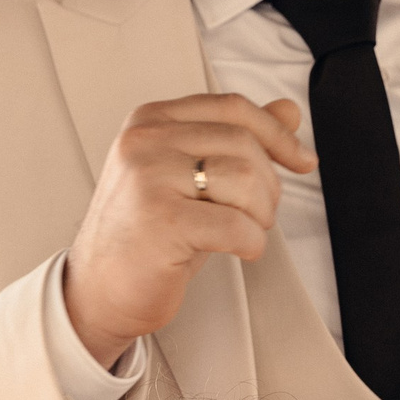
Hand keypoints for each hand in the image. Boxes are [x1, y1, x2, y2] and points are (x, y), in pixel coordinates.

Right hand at [62, 92, 316, 365]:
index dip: (277, 135)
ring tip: (246, 232)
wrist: (98, 291)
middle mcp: (146, 141)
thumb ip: (234, 140)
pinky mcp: (162, 221)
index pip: (232, 108)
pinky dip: (251, 242)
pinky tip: (240, 250)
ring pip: (245, 180)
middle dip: (268, 185)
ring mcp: (150, 178)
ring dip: (261, 215)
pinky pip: (237, 225)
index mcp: (151, 121)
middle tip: (260, 215)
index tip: (301, 161)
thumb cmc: (146, 237)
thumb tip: (288, 110)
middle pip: (244, 144)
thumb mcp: (190, 178)